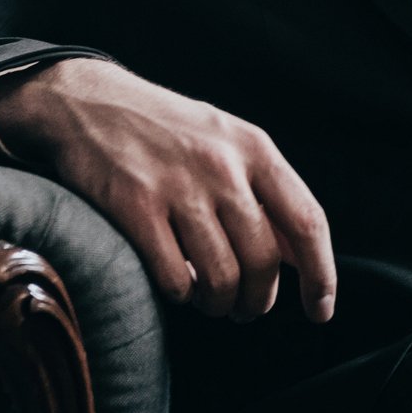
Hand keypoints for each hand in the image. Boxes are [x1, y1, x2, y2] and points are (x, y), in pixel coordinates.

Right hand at [0, 58, 336, 321]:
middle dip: (259, 299)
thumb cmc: (167, 131)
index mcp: (255, 148)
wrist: (90, 102)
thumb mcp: (228, 142)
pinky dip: (181, 294)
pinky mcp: (134, 208)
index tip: (321, 310)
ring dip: (220, 304)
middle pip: (264, 260)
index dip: (321, 274)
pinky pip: (174, 279)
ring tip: (212, 301)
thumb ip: (266, 193)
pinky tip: (177, 283)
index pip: (307, 221)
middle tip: (246, 309)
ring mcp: (178, 187)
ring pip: (221, 278)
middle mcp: (222, 166)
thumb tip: (302, 256)